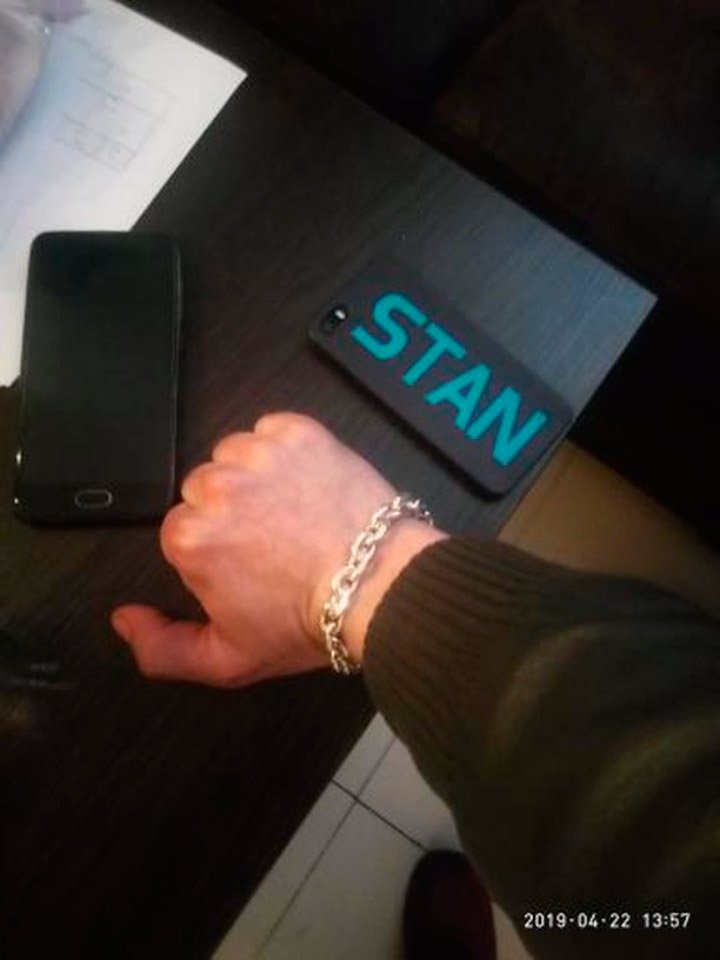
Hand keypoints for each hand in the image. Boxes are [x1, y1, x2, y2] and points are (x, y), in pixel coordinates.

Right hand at [111, 413, 443, 686]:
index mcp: (190, 537)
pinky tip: (309, 482)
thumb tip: (123, 618)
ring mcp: (258, 453)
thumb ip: (161, 648)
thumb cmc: (304, 624)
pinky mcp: (298, 431)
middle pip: (205, 489)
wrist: (380, 585)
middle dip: (232, 512)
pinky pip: (272, 431)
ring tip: (295, 511)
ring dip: (256, 477)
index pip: (184, 530)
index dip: (218, 552)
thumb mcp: (228, 659)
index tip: (251, 568)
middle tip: (276, 542)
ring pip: (235, 456)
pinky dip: (285, 450)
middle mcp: (215, 486)